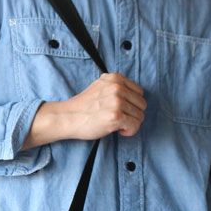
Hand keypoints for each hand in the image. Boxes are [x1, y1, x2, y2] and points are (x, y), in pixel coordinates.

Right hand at [21, 73, 146, 149]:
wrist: (68, 118)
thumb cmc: (83, 107)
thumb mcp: (100, 87)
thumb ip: (116, 87)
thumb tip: (133, 96)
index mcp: (115, 78)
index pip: (139, 92)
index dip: (132, 104)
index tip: (121, 111)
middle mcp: (117, 87)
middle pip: (142, 104)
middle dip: (133, 114)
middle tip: (119, 120)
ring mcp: (117, 101)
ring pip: (140, 116)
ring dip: (130, 124)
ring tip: (116, 125)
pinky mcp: (116, 116)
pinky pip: (135, 126)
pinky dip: (129, 131)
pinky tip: (118, 131)